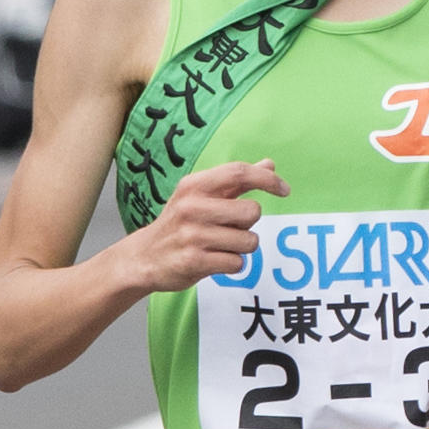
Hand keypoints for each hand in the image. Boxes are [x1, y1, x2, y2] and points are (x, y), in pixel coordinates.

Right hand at [121, 160, 284, 295]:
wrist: (144, 257)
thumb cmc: (180, 223)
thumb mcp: (200, 196)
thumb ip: (236, 181)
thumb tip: (269, 165)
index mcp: (194, 186)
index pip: (239, 172)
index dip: (267, 180)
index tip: (284, 190)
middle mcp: (192, 207)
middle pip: (251, 211)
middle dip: (249, 223)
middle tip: (229, 227)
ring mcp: (192, 235)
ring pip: (248, 241)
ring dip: (241, 246)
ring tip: (219, 245)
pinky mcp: (194, 261)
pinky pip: (237, 263)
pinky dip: (232, 263)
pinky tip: (214, 259)